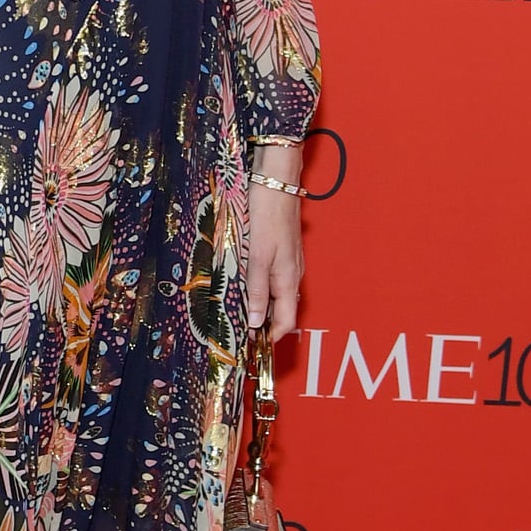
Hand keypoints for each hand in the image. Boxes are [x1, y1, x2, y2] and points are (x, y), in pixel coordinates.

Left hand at [246, 157, 302, 338]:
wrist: (276, 182)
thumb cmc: (267, 217)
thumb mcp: (258, 257)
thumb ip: (257, 290)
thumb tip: (256, 323)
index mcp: (288, 279)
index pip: (287, 321)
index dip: (272, 337)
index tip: (253, 348)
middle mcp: (292, 274)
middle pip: (282, 309)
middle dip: (264, 324)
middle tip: (240, 332)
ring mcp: (289, 262)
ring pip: (277, 294)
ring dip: (262, 306)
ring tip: (238, 312)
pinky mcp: (282, 250)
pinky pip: (274, 278)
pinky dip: (262, 288)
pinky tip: (245, 284)